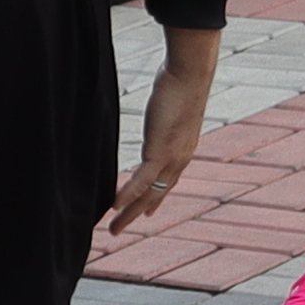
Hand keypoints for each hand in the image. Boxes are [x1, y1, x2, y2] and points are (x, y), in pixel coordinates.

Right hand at [104, 36, 218, 231]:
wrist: (190, 75)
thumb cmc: (180, 82)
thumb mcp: (170, 104)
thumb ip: (163, 114)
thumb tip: (160, 105)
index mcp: (182, 149)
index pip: (168, 181)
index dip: (156, 198)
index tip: (147, 212)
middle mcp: (179, 159)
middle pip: (156, 195)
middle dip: (136, 213)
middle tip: (120, 228)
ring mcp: (171, 158)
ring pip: (149, 194)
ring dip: (128, 212)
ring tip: (113, 228)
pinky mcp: (160, 151)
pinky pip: (142, 180)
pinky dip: (128, 194)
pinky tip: (114, 205)